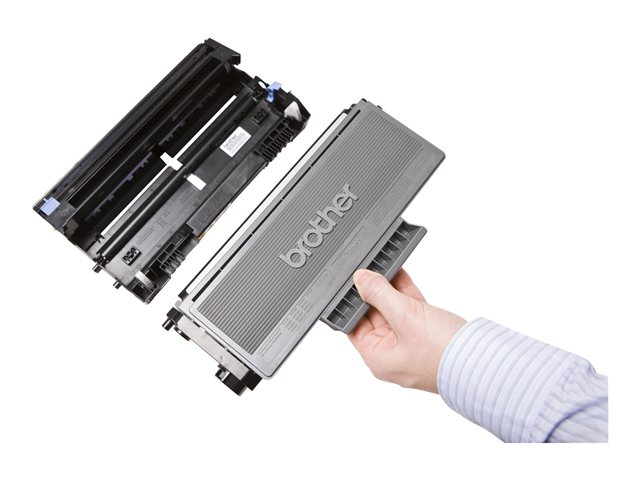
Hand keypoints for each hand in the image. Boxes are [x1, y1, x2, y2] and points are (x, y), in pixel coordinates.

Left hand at [348, 268, 466, 392]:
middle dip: (372, 291)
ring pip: (394, 310)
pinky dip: (406, 292)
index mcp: (378, 358)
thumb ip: (379, 294)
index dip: (352, 302)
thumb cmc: (443, 353)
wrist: (484, 361)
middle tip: (369, 268)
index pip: (354, 326)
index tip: (352, 280)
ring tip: (383, 265)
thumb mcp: (404, 316)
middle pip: (374, 315)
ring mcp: (411, 344)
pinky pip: (412, 310)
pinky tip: (401, 273)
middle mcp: (392, 354)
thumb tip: (360, 279)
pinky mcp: (429, 335)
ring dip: (389, 288)